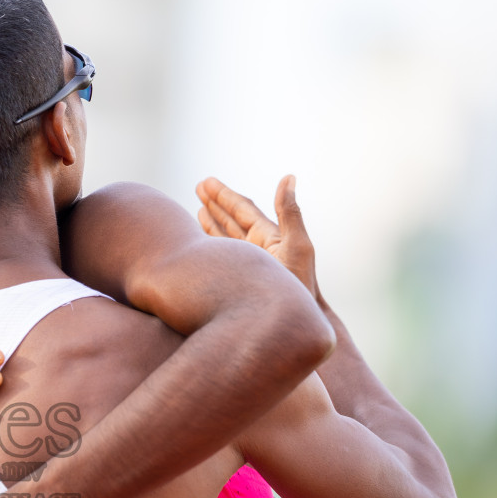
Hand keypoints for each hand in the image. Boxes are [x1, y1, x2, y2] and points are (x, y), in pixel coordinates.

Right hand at [195, 175, 319, 300]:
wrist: (293, 321)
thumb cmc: (298, 285)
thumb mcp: (296, 244)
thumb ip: (289, 212)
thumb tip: (288, 177)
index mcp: (268, 236)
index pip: (243, 210)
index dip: (225, 195)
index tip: (207, 183)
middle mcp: (257, 247)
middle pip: (232, 219)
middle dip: (216, 202)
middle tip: (199, 186)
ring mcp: (247, 263)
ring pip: (225, 236)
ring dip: (212, 220)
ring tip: (198, 206)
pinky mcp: (238, 278)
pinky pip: (221, 255)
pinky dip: (210, 243)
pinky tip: (201, 237)